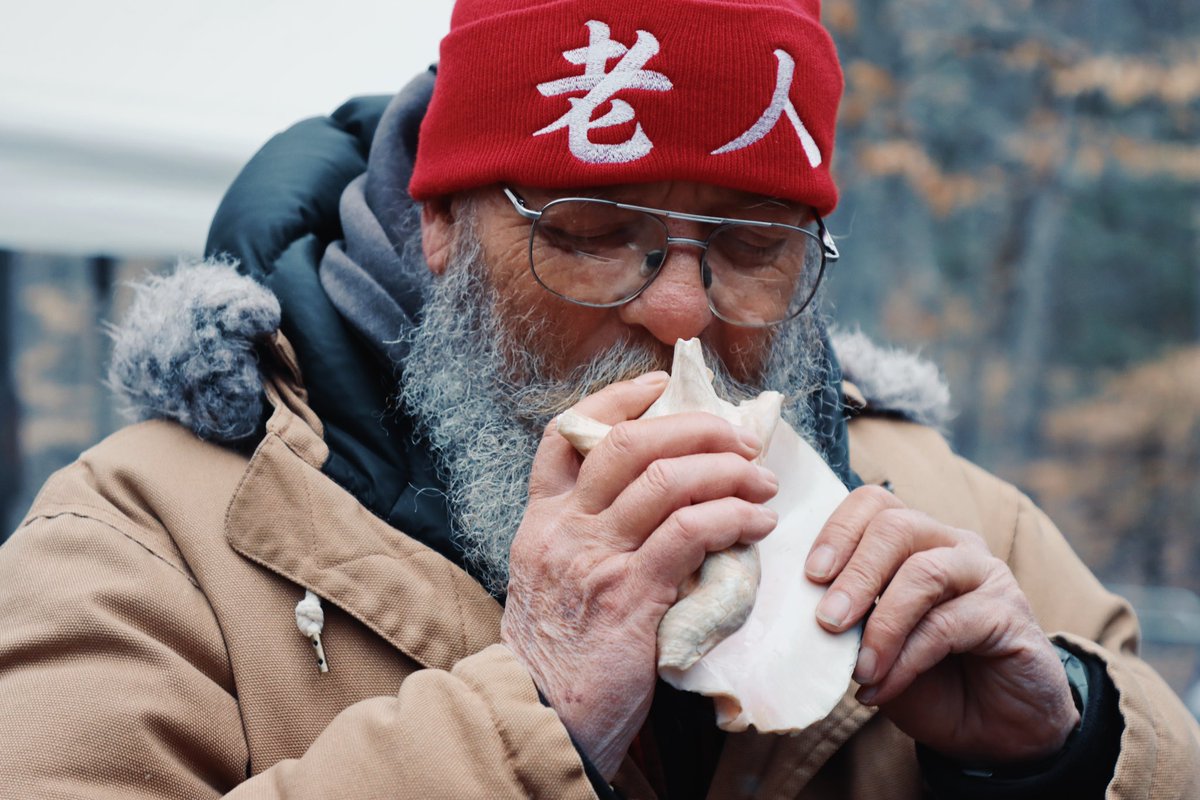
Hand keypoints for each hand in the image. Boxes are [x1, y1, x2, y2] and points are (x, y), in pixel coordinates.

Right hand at [500, 372, 778, 778]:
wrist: (543, 713)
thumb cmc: (561, 648)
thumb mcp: (555, 577)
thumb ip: (591, 534)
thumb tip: (661, 500)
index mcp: (542, 518)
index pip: (564, 434)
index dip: (615, 398)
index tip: (660, 384)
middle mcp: (564, 527)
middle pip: (627, 443)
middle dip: (693, 428)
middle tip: (739, 438)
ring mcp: (595, 556)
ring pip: (666, 480)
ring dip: (727, 472)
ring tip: (763, 482)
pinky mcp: (630, 594)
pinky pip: (690, 533)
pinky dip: (732, 518)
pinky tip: (757, 526)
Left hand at [805, 486, 1079, 762]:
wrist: (990, 732)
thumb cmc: (926, 679)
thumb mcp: (874, 646)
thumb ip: (847, 622)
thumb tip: (802, 614)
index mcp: (914, 540)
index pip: (874, 503)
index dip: (837, 530)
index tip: (809, 576)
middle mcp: (951, 545)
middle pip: (896, 527)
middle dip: (855, 575)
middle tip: (827, 622)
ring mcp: (985, 574)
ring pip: (924, 572)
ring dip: (882, 623)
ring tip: (859, 668)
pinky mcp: (1009, 614)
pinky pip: (949, 625)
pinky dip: (907, 659)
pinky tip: (882, 687)